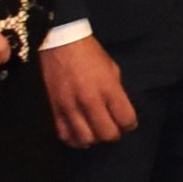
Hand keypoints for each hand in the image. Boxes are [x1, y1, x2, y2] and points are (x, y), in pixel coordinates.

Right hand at [40, 33, 139, 147]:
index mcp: (108, 88)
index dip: (130, 124)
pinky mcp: (53, 109)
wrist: (59, 42)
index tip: (127, 123)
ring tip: (94, 131)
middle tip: (112, 128)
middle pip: (107, 134)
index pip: (126, 119)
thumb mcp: (112, 68)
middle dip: (114, 134)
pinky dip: (73, 138)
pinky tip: (78, 133)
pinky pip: (64, 135)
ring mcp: (69, 107)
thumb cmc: (89, 53)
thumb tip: (119, 110)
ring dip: (93, 138)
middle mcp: (90, 101)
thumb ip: (116, 91)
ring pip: (86, 139)